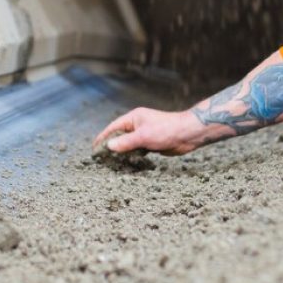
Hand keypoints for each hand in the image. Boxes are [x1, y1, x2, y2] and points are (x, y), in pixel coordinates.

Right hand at [92, 107, 214, 156]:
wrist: (188, 134)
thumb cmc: (166, 130)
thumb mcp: (143, 136)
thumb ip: (125, 142)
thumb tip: (109, 146)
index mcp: (134, 118)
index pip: (113, 127)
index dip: (103, 137)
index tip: (94, 148)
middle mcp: (138, 125)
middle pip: (120, 136)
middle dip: (111, 146)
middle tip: (101, 158)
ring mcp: (145, 134)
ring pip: (129, 144)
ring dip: (122, 152)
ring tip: (111, 163)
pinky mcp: (151, 143)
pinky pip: (137, 150)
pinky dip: (132, 156)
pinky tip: (127, 163)